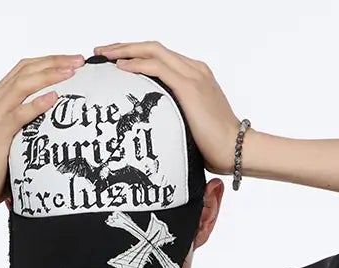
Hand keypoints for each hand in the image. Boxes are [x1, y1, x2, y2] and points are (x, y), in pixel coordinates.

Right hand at [0, 53, 86, 216]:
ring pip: (22, 85)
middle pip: (25, 70)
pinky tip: (54, 97)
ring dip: (49, 75)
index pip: (23, 70)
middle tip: (79, 60)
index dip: (48, 61)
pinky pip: (19, 114)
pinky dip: (37, 104)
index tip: (72, 61)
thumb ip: (28, 125)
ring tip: (71, 72)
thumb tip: (57, 122)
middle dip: (54, 62)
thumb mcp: (13, 140)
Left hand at [91, 41, 241, 177]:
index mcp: (195, 75)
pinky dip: (137, 65)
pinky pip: (158, 68)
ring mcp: (193, 75)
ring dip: (126, 51)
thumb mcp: (190, 123)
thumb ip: (174, 114)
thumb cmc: (215, 146)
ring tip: (105, 56)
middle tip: (102, 52)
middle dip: (125, 47)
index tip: (114, 60)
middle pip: (153, 48)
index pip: (160, 56)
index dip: (135, 54)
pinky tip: (120, 68)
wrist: (236, 150)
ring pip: (153, 52)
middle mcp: (194, 69)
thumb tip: (153, 125)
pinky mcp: (190, 87)